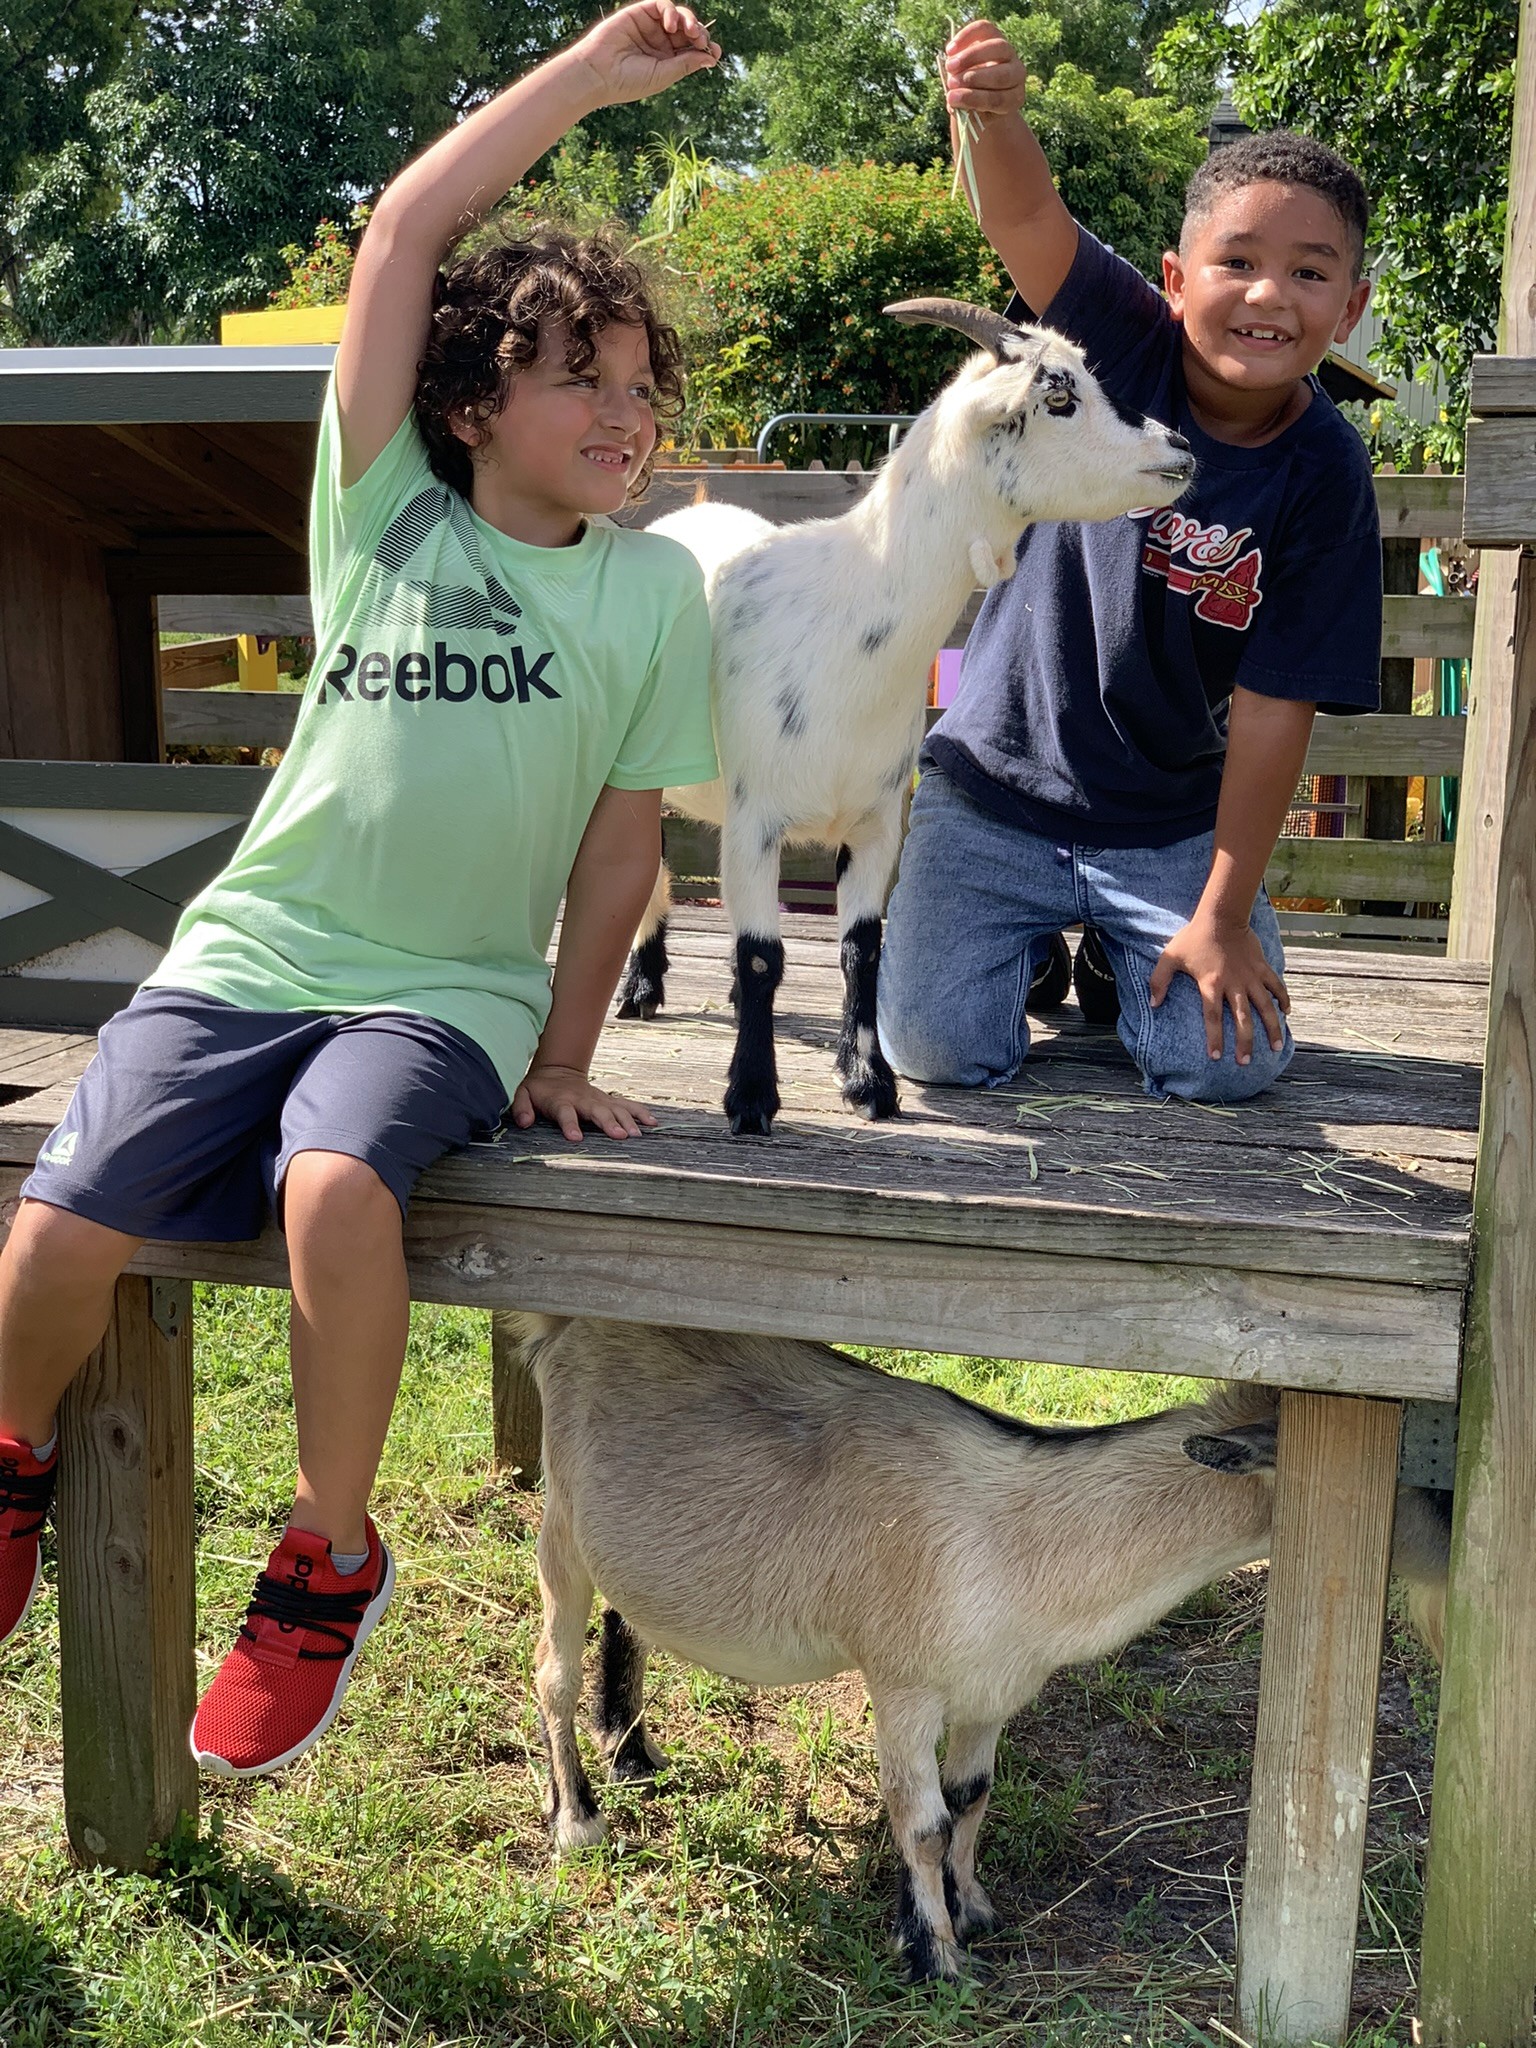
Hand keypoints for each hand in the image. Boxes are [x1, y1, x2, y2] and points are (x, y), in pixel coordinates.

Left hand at [511, 1063, 659, 1142]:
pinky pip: (627, 1105)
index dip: (570, 1125)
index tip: (575, 1138)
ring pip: (615, 1108)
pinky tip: (652, 1123)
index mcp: (561, 1101)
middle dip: (608, 1123)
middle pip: (597, 1111)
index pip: (565, 1113)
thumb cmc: (540, 1088)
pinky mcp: (608, 1100)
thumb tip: (524, 1122)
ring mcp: (598, 1099)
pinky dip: (640, 1112)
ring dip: (627, 1120)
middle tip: (619, 1136)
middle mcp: (582, 1100)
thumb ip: (521, 1107)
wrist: (558, 1070)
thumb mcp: (523, 1094)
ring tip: (637, 1134)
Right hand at [569, 1, 719, 109]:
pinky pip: (662, 5)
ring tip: (690, 32)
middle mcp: (660, 43)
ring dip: (689, 21)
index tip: (716, 52)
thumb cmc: (628, 81)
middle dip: (700, 34)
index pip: (692, 50)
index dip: (706, 48)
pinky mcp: (640, 13)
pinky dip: (671, 12)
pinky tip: (672, 26)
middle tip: (702, 40)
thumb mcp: (664, 75)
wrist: (599, 73)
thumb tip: (712, 57)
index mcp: (667, 61)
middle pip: (688, 31)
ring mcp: (650, 27)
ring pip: (678, 16)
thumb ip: (686, 63)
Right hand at [944, 19, 1026, 123]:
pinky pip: (984, 29)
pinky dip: (966, 37)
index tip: (952, 99)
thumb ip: (964, 107)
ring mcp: (1009, 52)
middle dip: (973, 78)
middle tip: (951, 82)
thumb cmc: (973, 103)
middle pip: (1000, 75)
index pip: (998, 100)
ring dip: (969, 57)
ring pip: (996, 48)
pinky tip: (950, 50)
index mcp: (1013, 99)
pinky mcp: (995, 34)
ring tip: (949, 67)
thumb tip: (953, 97)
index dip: (974, 99)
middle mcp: (1017, 74)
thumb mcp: (970, 112)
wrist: (978, 86)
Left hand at [1148, 918, 1289, 1065]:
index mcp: (1211, 984)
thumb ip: (1159, 981)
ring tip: (1275, 1047)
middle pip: (1243, 1019)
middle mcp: (1234, 984)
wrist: (1222, 914)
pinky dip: (1282, 999)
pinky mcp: (1262, 967)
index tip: (1216, 1057)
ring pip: (1265, 1007)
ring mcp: (1251, 976)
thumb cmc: (1194, 936)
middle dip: (1245, 1042)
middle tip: (1245, 1062)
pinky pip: (1276, 986)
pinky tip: (1286, 1013)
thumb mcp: (1170, 956)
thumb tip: (1153, 1005)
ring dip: (1271, 1028)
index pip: (1212, 1017)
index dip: (1214, 1038)